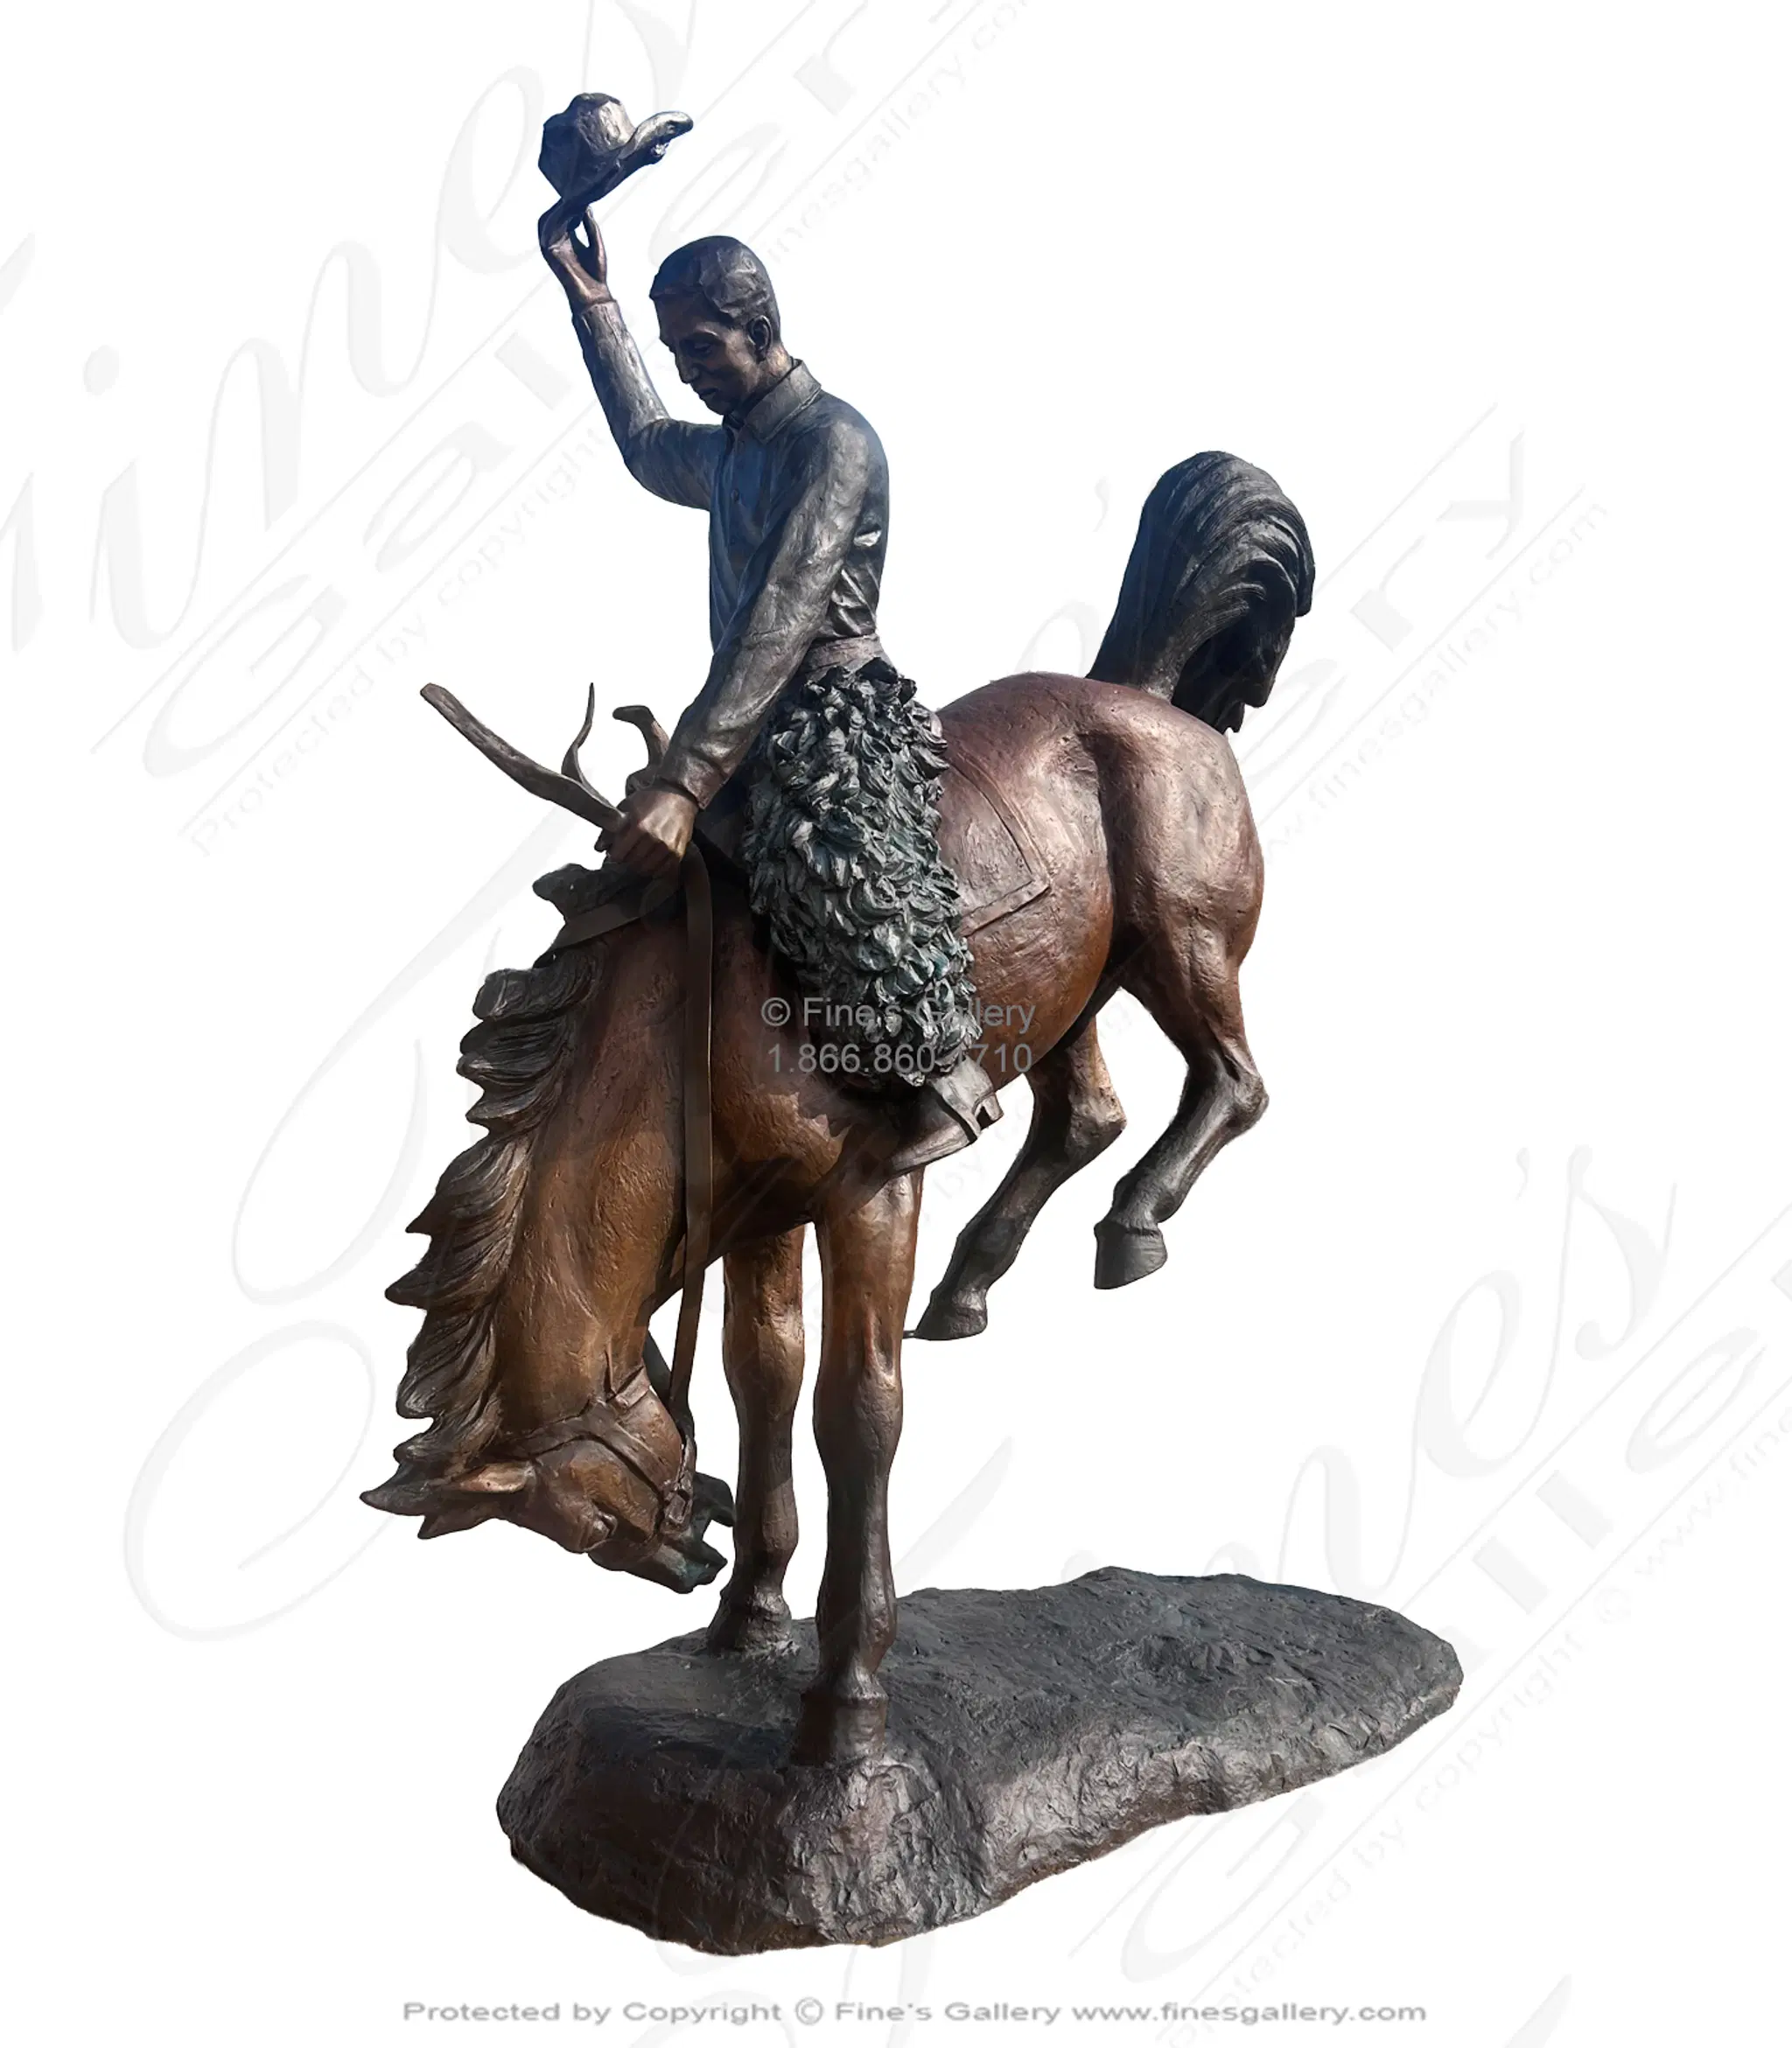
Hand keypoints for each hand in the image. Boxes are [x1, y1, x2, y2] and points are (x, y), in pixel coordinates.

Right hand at [538, 195, 609, 312]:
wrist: (594, 294)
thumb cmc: (596, 273)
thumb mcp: (596, 243)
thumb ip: (590, 225)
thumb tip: (587, 206)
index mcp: (568, 239)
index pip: (565, 216)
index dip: (570, 204)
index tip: (580, 193)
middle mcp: (557, 241)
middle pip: (555, 216)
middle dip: (563, 204)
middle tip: (574, 193)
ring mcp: (550, 246)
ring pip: (550, 220)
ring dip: (560, 209)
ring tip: (572, 200)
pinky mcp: (548, 251)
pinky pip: (549, 230)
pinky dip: (558, 218)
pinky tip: (568, 211)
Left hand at [600, 782, 697, 883]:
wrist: (679, 796)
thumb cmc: (652, 799)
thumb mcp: (626, 807)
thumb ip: (610, 828)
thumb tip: (599, 847)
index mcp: (639, 826)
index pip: (619, 855)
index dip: (614, 855)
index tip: (615, 852)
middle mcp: (654, 839)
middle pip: (631, 864)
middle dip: (626, 860)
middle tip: (627, 853)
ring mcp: (667, 847)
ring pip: (646, 870)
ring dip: (640, 866)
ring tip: (639, 856)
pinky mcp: (678, 853)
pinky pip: (662, 871)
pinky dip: (655, 868)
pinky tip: (652, 859)